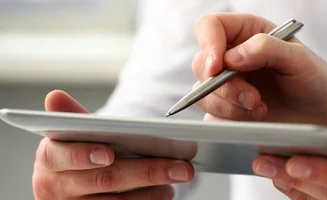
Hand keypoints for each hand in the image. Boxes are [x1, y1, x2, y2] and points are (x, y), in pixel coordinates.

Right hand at [32, 90, 194, 199]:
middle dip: (146, 171)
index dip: (83, 155)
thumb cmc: (82, 152)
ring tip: (179, 175)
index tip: (108, 153)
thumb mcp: (77, 135)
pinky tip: (167, 191)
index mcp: (49, 160)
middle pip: (105, 180)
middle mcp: (56, 188)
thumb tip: (55, 97)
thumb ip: (73, 117)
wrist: (78, 185)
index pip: (60, 156)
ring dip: (153, 190)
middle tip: (180, 166)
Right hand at [192, 13, 326, 137]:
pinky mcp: (228, 111)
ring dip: (231, 106)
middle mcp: (232, 57)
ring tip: (261, 109)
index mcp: (246, 32)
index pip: (210, 28)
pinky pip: (212, 117)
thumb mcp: (298, 58)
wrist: (325, 113)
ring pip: (204, 94)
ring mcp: (228, 85)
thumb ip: (266, 48)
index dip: (208, 45)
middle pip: (202, 65)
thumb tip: (231, 58)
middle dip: (226, 87)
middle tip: (254, 98)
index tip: (218, 67)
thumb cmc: (315, 80)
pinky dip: (231, 121)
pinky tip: (256, 119)